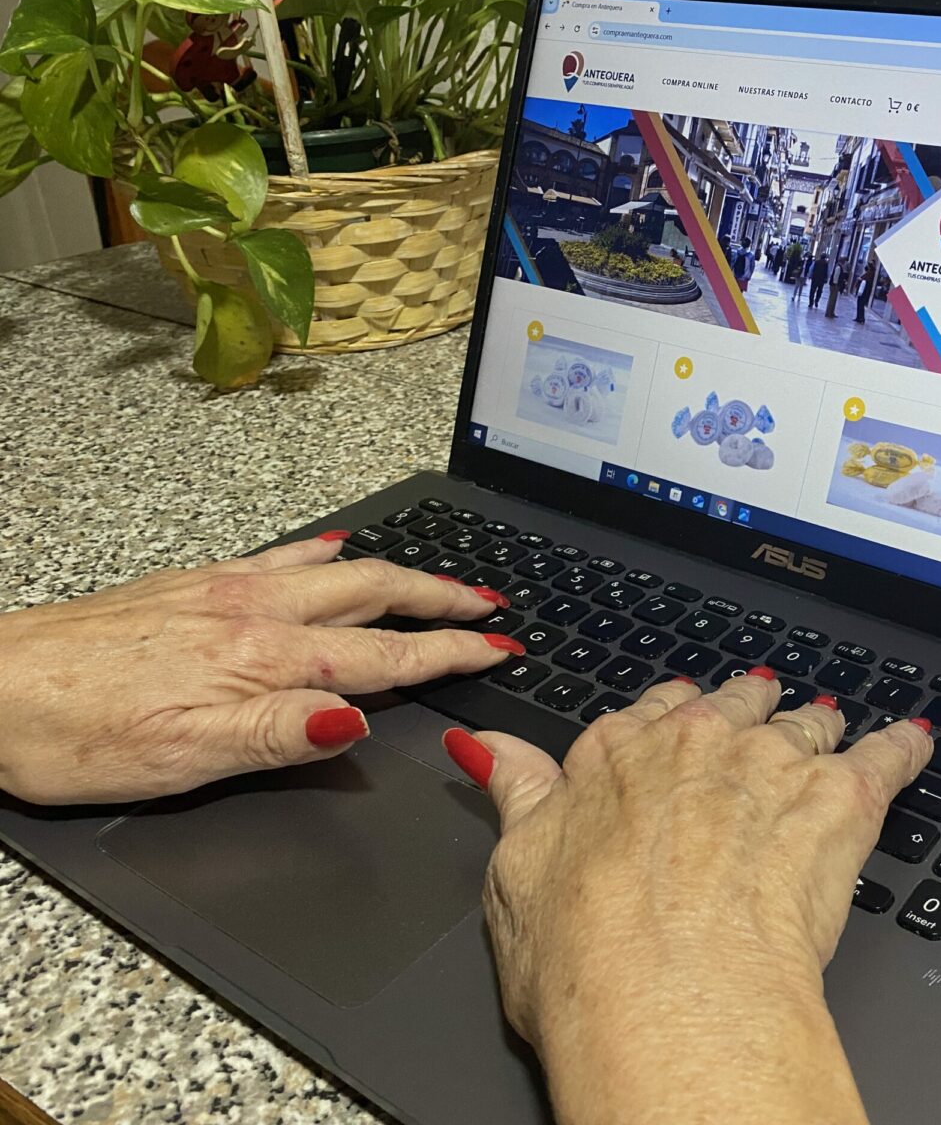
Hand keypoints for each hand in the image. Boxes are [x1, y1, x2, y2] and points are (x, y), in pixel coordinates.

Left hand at [0, 533, 522, 804]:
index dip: (448, 654)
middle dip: (441, 599)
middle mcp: (253, 614)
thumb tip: (359, 718)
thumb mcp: (182, 758)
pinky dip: (325, 554)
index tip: (499, 647)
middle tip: (491, 605)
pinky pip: (280, 558)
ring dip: (397, 574)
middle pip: (372, 597)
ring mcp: (223, 591)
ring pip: (334, 572)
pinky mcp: (190, 584)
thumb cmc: (73, 732)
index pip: (384, 658)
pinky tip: (331, 550)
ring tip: (437, 577)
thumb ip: (280, 734)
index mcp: (264, 661)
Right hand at [445, 670, 932, 1124]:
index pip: (651, 710)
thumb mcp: (514, 876)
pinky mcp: (840, 797)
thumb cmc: (588, 960)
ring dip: (815, 728)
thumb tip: (487, 749)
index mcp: (614, 756)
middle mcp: (695, 744)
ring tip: (827, 732)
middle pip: (734, 704)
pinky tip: (912, 743)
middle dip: (749, 710)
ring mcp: (772, 764)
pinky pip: (884, 752)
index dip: (672, 718)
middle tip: (760, 721)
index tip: (683, 723)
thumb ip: (516, 796)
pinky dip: (900, 747)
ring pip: (804, 722)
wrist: (671, 998)